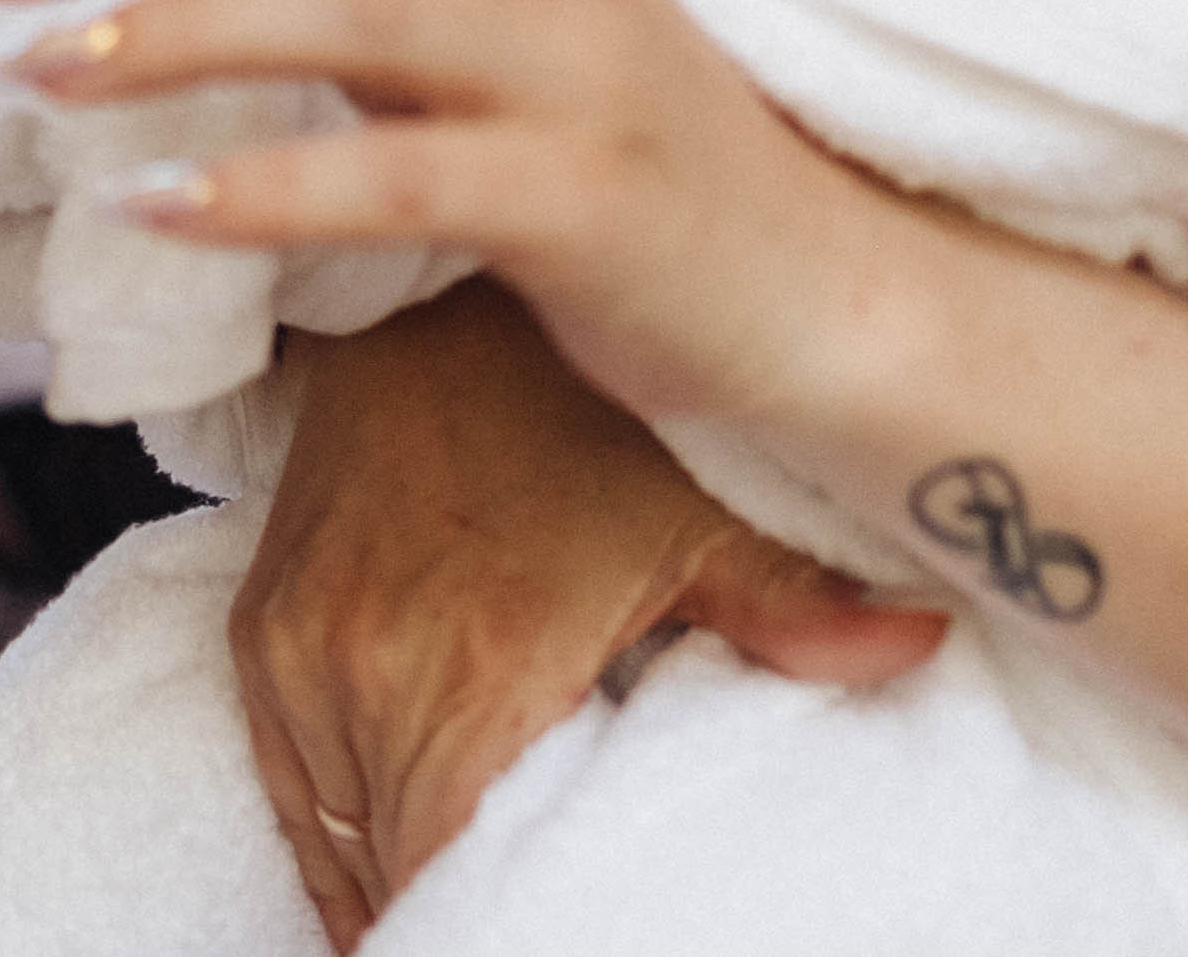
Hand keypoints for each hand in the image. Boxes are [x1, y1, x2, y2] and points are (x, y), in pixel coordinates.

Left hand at [0, 0, 851, 424]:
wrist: (804, 282)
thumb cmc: (589, 139)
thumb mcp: (466, 12)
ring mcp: (578, 57)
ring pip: (359, 0)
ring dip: (183, 26)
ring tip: (42, 67)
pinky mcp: (593, 190)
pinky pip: (417, 176)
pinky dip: (279, 187)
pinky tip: (158, 213)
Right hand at [234, 284, 944, 950]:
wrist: (436, 295)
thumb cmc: (570, 401)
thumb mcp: (695, 504)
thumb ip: (800, 606)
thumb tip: (925, 644)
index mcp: (473, 674)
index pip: (447, 881)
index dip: (489, 929)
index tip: (540, 926)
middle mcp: (366, 673)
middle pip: (391, 877)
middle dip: (454, 907)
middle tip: (511, 918)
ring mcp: (301, 652)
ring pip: (335, 840)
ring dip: (394, 874)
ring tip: (460, 906)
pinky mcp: (262, 626)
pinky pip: (286, 782)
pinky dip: (333, 834)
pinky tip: (379, 877)